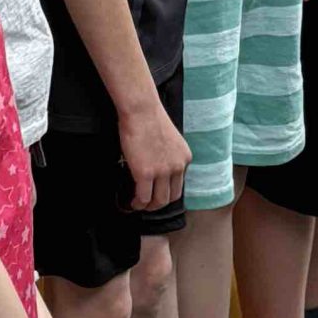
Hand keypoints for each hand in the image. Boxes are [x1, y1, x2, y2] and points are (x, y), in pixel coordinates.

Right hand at [118, 95, 189, 212]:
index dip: (167, 192)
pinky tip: (132, 202)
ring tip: (138, 205)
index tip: (157, 194)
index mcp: (185, 158)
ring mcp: (162, 172)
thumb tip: (156, 166)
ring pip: (159, 201)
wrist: (141, 110)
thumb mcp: (169, 139)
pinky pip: (143, 197)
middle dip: (159, 204)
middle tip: (148, 204)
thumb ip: (167, 155)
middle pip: (172, 197)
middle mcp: (177, 167)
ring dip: (148, 207)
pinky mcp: (146, 173)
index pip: (179, 184)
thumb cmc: (149, 118)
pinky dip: (138, 204)